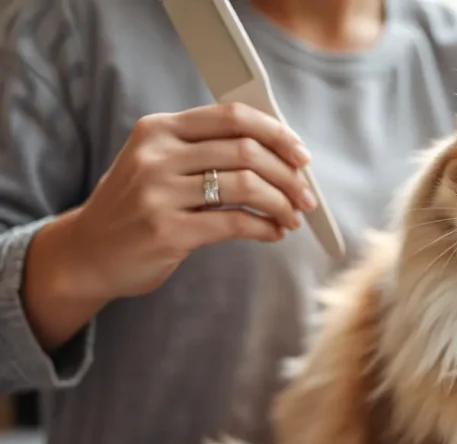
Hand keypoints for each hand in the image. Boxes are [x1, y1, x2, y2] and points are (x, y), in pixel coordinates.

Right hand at [21, 103, 315, 349]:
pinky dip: (265, 228)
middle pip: (246, 151)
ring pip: (246, 186)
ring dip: (281, 203)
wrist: (88, 253)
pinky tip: (274, 233)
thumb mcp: (159, 164)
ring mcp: (159, 193)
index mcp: (159, 130)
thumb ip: (207, 151)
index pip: (232, 117)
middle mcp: (156, 155)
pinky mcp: (167, 231)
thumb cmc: (138, 207)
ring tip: (293, 217)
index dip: (277, 133)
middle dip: (288, 175)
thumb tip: (281, 153)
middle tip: (307, 195)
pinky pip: (235, 223)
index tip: (302, 155)